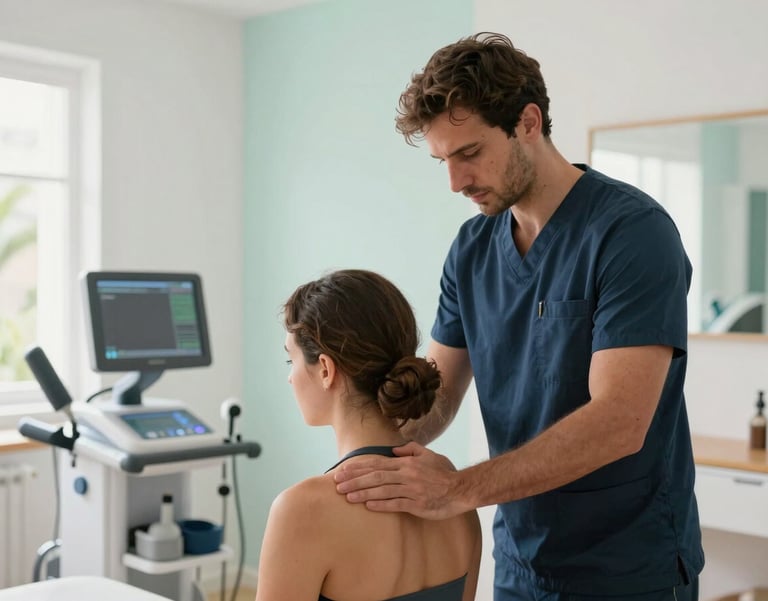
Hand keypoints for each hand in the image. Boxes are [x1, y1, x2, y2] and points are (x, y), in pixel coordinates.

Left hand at [333, 442, 469, 519]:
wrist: (461, 488)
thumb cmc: (445, 472)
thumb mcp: (429, 455)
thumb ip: (411, 450)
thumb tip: (394, 449)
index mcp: (406, 463)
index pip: (377, 463)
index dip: (359, 467)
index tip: (343, 470)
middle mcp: (406, 474)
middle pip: (375, 476)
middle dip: (354, 480)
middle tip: (337, 485)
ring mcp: (411, 489)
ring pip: (382, 489)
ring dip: (363, 493)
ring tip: (347, 496)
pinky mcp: (417, 504)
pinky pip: (396, 504)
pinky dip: (381, 504)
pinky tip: (368, 506)